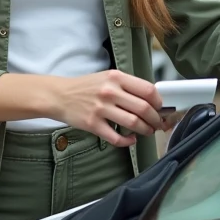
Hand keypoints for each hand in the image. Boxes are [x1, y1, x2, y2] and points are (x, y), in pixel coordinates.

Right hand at [47, 69, 168, 147]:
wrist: (59, 95)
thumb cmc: (85, 87)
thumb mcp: (106, 78)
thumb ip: (127, 86)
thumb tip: (151, 101)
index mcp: (115, 77)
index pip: (148, 90)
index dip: (159, 102)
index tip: (160, 109)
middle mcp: (109, 92)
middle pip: (144, 108)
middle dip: (156, 120)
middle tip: (157, 124)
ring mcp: (100, 109)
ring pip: (133, 123)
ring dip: (146, 130)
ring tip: (147, 131)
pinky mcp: (92, 124)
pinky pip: (116, 138)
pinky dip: (128, 141)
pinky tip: (131, 139)